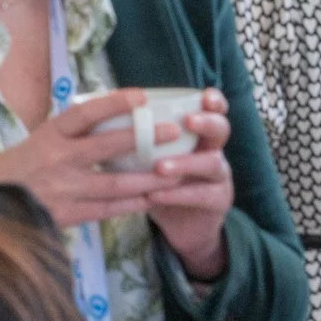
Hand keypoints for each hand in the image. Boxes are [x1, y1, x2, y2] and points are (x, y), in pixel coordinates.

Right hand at [0, 90, 165, 228]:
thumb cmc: (12, 171)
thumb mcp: (34, 143)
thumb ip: (66, 136)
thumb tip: (105, 120)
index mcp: (49, 134)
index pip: (86, 112)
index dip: (115, 102)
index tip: (142, 96)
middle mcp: (58, 158)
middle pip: (108, 146)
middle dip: (144, 138)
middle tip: (173, 132)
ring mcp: (64, 188)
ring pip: (116, 182)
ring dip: (148, 178)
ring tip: (175, 173)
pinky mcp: (68, 214)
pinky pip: (107, 209)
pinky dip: (130, 204)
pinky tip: (149, 200)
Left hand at [144, 93, 233, 281]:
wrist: (180, 225)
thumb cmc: (160, 180)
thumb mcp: (150, 155)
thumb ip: (137, 136)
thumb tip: (99, 113)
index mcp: (198, 133)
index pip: (213, 109)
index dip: (213, 101)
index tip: (203, 95)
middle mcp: (213, 149)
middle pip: (221, 130)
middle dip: (207, 122)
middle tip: (187, 121)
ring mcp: (219, 177)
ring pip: (213, 163)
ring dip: (185, 162)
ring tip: (160, 166)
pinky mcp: (217, 202)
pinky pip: (201, 195)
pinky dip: (176, 194)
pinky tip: (155, 194)